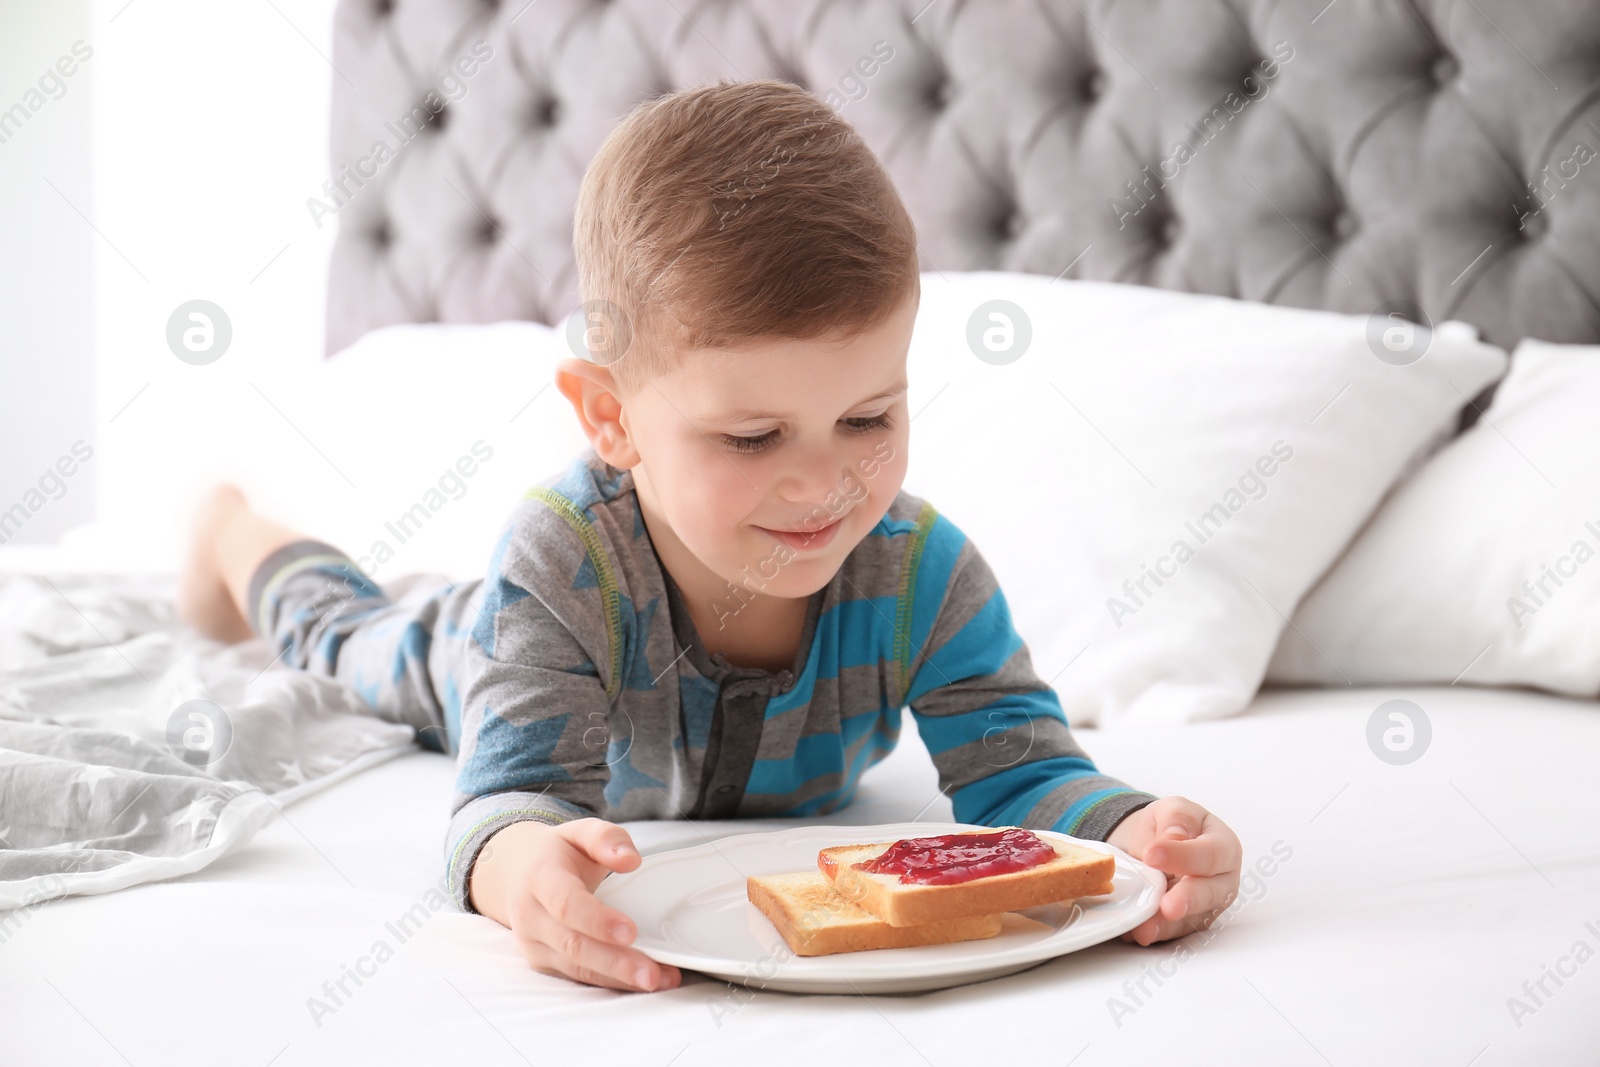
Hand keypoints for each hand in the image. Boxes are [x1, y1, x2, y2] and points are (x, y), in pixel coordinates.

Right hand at [469, 817, 680, 991]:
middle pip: (572, 945)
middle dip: (614, 962)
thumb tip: (630, 860)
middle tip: (651, 973)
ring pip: (576, 968)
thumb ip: (607, 839)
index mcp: (540, 878)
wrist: (518, 872)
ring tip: (657, 980)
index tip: (630, 931)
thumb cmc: (558, 854)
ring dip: (617, 978)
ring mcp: (534, 943)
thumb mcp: (580, 833)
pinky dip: (611, 982)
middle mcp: (531, 915)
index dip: (596, 920)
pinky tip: (640, 981)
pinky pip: (577, 978)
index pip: (566, 904)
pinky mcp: (543, 962)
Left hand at [1104, 796, 1240, 945]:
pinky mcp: (1186, 924)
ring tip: (1144, 928)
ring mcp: (1205, 907)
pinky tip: (1134, 931)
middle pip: (1209, 894)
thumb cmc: (1173, 825)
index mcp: (1224, 848)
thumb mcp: (1174, 808)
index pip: (1209, 854)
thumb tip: (1174, 838)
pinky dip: (1152, 932)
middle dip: (1187, 901)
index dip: (1182, 856)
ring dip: (1166, 925)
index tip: (1152, 854)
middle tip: (1167, 906)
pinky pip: (1171, 932)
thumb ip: (1178, 819)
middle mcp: (1221, 881)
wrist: (1155, 843)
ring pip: (1190, 920)